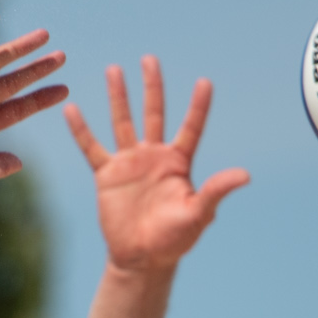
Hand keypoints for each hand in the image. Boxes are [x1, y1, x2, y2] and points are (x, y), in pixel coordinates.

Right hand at [64, 57, 249, 274]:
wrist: (142, 258)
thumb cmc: (175, 239)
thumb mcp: (199, 213)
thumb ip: (217, 190)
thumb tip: (246, 175)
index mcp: (179, 163)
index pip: (191, 127)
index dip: (198, 106)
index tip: (205, 82)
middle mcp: (154, 156)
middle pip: (154, 113)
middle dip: (153, 86)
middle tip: (150, 59)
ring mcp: (129, 163)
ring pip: (122, 122)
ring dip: (119, 96)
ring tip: (114, 69)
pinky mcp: (107, 175)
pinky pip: (91, 148)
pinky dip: (81, 130)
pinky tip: (71, 109)